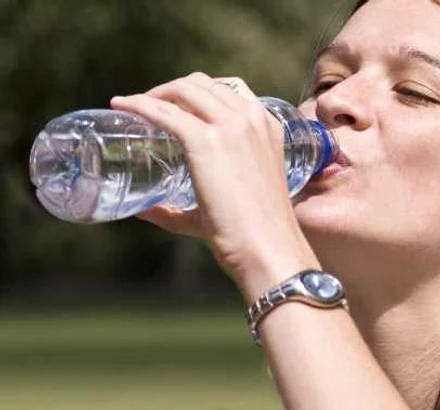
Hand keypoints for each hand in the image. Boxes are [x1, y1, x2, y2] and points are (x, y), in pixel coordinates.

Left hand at [110, 72, 318, 300]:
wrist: (268, 247)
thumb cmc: (253, 233)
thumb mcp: (232, 201)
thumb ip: (190, 203)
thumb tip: (146, 208)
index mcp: (267, 127)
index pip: (228, 91)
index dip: (195, 93)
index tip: (172, 106)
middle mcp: (250, 118)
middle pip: (202, 84)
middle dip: (171, 90)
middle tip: (148, 107)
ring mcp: (229, 126)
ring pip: (183, 90)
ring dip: (155, 93)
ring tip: (134, 106)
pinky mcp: (205, 141)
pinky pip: (165, 111)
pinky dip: (140, 105)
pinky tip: (123, 107)